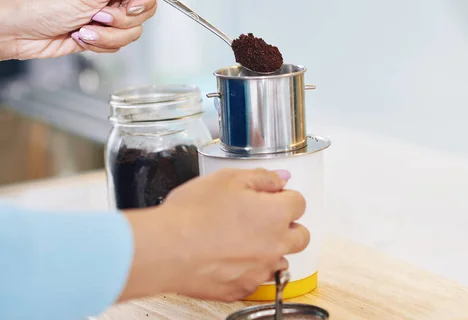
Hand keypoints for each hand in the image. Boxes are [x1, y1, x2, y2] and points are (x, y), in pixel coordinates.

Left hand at [0, 0, 166, 59]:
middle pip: (144, 7)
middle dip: (123, 19)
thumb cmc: (40, 2)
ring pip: (133, 29)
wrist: (15, 31)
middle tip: (99, 15)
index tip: (130, 4)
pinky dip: (102, 44)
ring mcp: (104, 11)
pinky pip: (119, 43)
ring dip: (110, 35)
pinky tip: (81, 36)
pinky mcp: (100, 32)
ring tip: (85, 28)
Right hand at [120, 168, 308, 301]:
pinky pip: (256, 279)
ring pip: (280, 260)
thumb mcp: (228, 179)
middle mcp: (276, 245)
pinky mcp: (242, 289)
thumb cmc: (193, 214)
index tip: (271, 196)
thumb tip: (282, 178)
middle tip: (263, 218)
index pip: (299, 203)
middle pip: (300, 236)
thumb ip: (262, 178)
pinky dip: (248, 269)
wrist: (167, 249)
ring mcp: (260, 271)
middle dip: (287, 226)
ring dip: (270, 250)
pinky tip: (228, 258)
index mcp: (276, 214)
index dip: (284, 196)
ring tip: (241, 240)